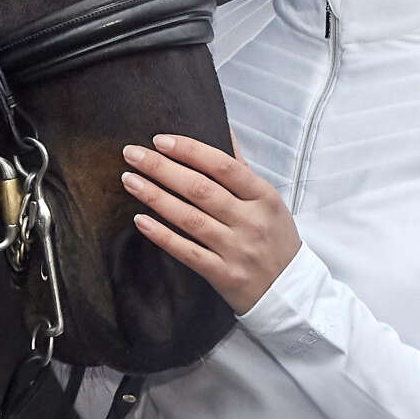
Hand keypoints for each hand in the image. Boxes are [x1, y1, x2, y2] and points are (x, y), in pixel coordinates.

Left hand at [120, 132, 301, 314]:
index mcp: (263, 197)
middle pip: (200, 189)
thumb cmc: (274, 238)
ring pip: (190, 219)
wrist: (291, 290)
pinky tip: (140, 220)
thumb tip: (222, 128)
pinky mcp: (223, 275)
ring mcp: (236, 249)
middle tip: (132, 154)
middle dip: (162, 168)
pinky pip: (187, 252)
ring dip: (155, 197)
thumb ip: (241, 167)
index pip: (223, 166)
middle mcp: (250, 221)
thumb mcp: (268, 199)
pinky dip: (162, 235)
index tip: (160, 140)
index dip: (190, 150)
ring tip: (129, 179)